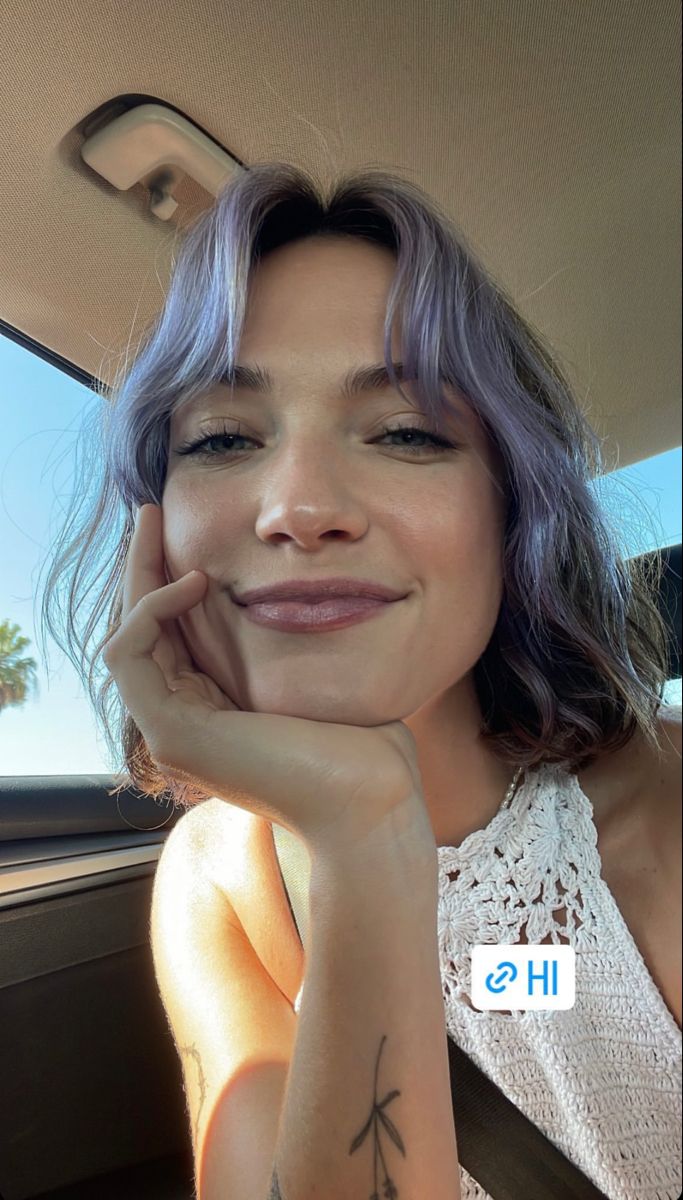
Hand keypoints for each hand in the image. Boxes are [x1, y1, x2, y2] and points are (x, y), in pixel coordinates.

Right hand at [102, 504, 435, 862]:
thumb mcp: (318, 675)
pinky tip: (193, 581)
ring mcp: (172, 732)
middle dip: (142, 567)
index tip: (181, 529)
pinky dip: (153, 610)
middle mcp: (185, 722)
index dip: (169, 581)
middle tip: (150, 511)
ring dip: (138, 577)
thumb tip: (304, 590)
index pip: (171, 637)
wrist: (370, 800)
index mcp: (214, 710)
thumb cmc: (363, 745)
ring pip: (126, 639)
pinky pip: (131, 655)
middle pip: (141, 632)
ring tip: (154, 526)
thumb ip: (294, 641)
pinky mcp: (172, 734)